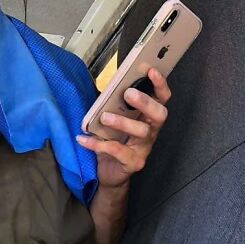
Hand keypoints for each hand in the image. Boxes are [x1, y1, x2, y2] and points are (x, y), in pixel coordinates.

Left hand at [77, 68, 170, 188]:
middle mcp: (151, 132)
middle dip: (145, 102)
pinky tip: (82, 139)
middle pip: (159, 114)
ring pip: (141, 131)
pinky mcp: (133, 163)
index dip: (159, 85)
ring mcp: (144, 149)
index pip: (161, 99)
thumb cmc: (112, 143)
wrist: (109, 174)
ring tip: (104, 116)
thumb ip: (112, 107)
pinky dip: (98, 144)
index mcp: (147, 118)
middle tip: (128, 93)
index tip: (150, 70)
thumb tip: (105, 88)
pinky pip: (117, 151)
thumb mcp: (112, 123)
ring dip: (123, 121)